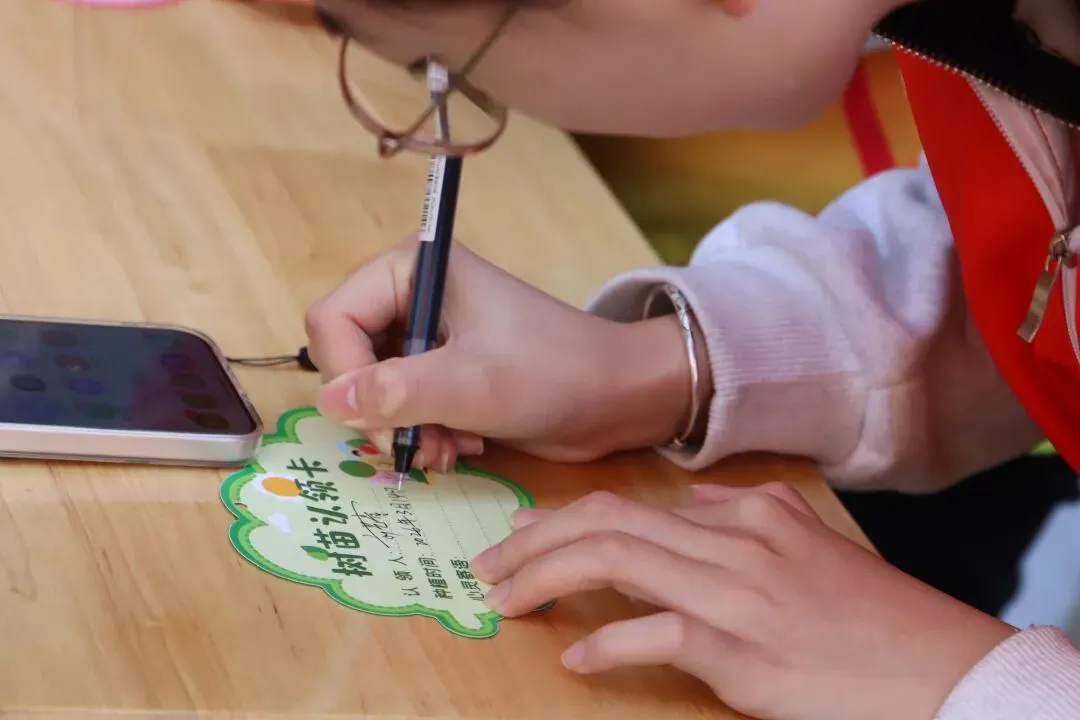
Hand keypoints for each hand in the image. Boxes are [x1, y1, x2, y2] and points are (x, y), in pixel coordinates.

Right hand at [306, 236, 692, 470]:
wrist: (619, 397)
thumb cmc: (553, 374)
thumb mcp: (470, 385)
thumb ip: (395, 392)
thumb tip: (328, 402)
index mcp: (415, 269)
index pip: (334, 318)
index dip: (344, 373)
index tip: (376, 420)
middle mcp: (416, 295)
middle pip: (349, 357)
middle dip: (378, 410)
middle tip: (410, 445)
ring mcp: (431, 334)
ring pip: (374, 389)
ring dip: (403, 429)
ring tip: (445, 452)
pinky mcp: (447, 369)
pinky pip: (405, 405)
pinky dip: (424, 432)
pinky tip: (461, 446)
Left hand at [470, 483, 1015, 719]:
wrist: (934, 667)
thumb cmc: (869, 612)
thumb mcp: (807, 539)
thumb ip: (745, 512)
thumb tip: (687, 507)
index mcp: (742, 516)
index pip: (625, 505)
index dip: (560, 519)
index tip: (520, 535)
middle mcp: (730, 544)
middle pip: (606, 523)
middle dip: (534, 539)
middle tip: (488, 563)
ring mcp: (733, 595)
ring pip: (617, 563)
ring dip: (547, 579)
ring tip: (507, 600)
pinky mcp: (740, 651)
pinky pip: (654, 637)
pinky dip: (605, 645)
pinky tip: (576, 656)